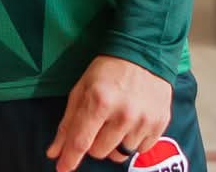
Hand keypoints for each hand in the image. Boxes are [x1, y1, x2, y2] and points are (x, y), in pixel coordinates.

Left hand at [46, 55, 172, 171]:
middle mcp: (123, 115)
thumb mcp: (81, 89)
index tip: (62, 169)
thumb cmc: (106, 71)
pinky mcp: (160, 125)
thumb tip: (55, 152)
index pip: (81, 141)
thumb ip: (68, 122)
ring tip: (115, 120)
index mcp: (99, 101)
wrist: (143, 56)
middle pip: (100, 152)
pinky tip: (131, 123)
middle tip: (97, 124)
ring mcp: (144, 121)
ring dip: (113, 143)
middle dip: (93, 143)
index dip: (70, 158)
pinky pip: (140, 150)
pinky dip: (131, 142)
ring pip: (120, 154)